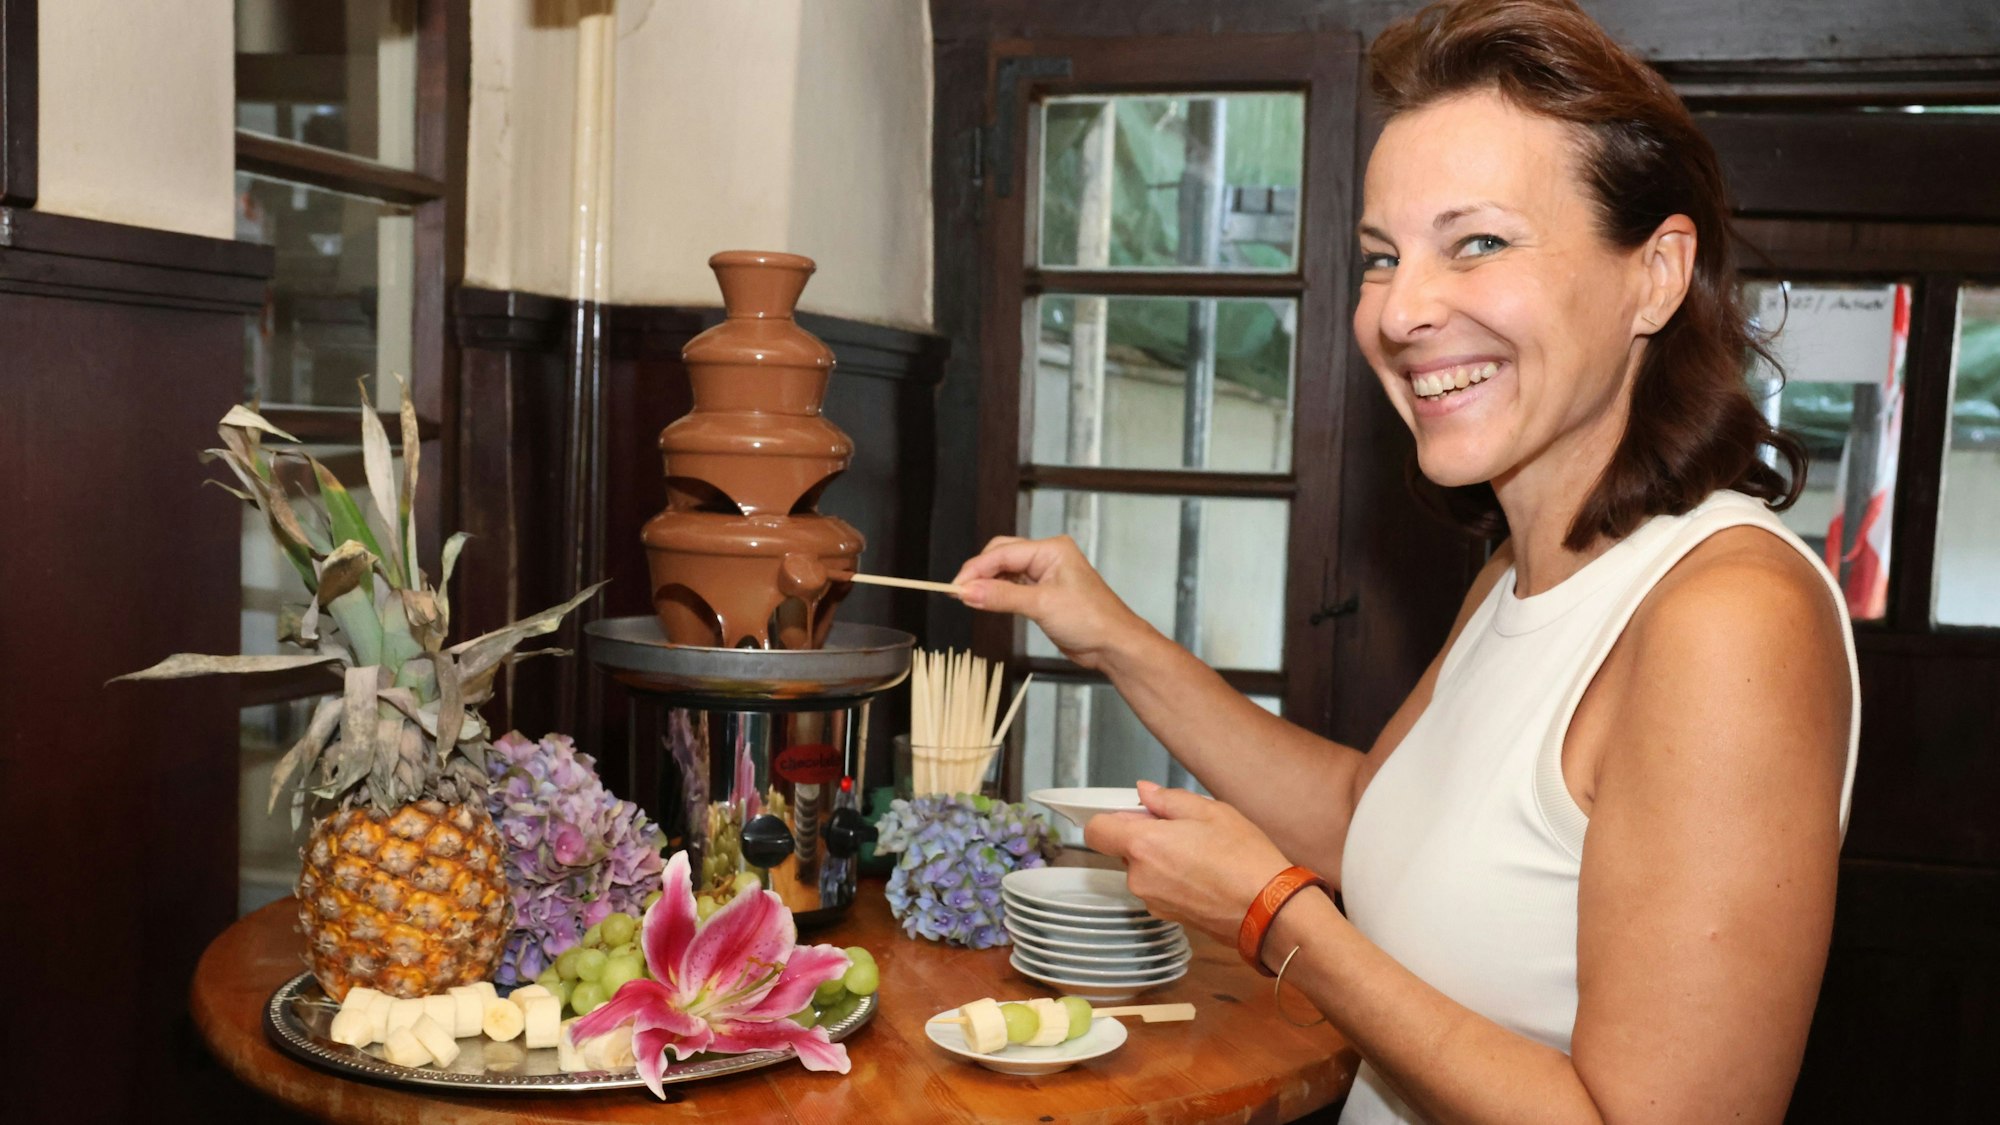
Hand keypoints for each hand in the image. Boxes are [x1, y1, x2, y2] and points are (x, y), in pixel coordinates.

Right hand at [950, 535, 1150, 671]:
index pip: (1002, 553)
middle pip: (1001, 555)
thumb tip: (969, 591)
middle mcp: (1047, 557)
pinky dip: (998, 593)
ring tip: (969, 599)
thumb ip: (1002, 596)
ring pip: (1005, 571)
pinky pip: (1013, 586)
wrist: (1113, 645)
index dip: (976, 569)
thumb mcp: (1041, 605)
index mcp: (1051, 549)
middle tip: (959, 592)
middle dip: (979, 572)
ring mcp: (1045, 575)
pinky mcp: (1043, 593)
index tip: (955, 586)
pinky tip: (987, 601)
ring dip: (987, 583)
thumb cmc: (1092, 620)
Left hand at [1084, 781, 1291, 942]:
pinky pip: (1160, 888)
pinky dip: (1173, 879)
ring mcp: (1154, 900)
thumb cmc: (1245, 859)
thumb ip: (1168, 800)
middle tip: (1182, 828)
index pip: (1096, 831)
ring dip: (1161, 859)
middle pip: (1123, 849)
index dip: (1111, 818)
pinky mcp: (1169, 916)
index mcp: (1144, 846)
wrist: (1270, 911)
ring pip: (1143, 870)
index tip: (1133, 813)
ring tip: (1201, 852)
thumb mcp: (1210, 812)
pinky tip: (1204, 873)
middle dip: (1144, 836)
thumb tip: (1145, 792)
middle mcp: (1140, 877)